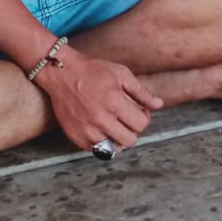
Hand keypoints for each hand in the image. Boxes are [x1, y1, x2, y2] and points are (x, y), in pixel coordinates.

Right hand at [34, 46, 162, 151]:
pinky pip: (96, 149)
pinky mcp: (76, 136)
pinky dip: (101, 141)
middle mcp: (101, 119)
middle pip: (129, 140)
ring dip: (117, 137)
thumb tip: (159, 104)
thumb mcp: (121, 74)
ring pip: (113, 148)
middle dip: (132, 129)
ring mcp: (87, 129)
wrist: (62, 73)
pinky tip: (99, 127)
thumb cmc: (92, 71)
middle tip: (126, 119)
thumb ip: (141, 92)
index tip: (137, 111)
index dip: (143, 118)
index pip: (140, 125)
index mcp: (114, 102)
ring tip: (113, 124)